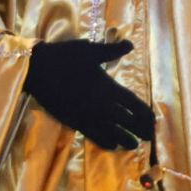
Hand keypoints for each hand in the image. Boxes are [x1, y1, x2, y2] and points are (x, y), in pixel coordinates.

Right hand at [23, 39, 154, 150]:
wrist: (37, 69)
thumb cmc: (65, 57)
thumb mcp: (90, 50)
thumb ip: (112, 51)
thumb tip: (130, 45)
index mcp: (108, 86)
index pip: (133, 104)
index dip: (144, 114)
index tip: (153, 120)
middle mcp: (101, 104)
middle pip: (126, 121)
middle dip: (139, 129)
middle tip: (150, 137)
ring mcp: (88, 115)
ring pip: (112, 132)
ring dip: (125, 139)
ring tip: (134, 145)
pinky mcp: (74, 121)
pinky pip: (94, 135)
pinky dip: (105, 141)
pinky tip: (112, 145)